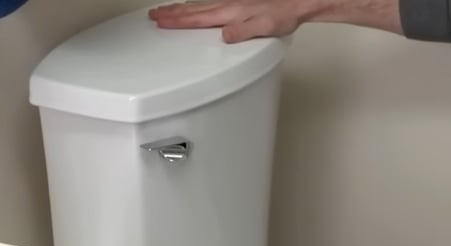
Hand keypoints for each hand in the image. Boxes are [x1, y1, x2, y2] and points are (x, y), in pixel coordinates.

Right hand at [149, 0, 306, 42]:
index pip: (196, 19)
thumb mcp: (264, 28)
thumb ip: (243, 32)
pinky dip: (196, 7)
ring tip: (166, 11)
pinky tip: (195, 8)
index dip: (176, 21)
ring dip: (181, 9)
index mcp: (230, 13)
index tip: (159, 20)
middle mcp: (228, 6)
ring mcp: (231, 4)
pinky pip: (209, 5)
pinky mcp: (237, 4)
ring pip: (199, 7)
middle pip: (193, 10)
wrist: (296, 2)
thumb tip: (224, 36)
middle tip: (154, 14)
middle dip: (171, 13)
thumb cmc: (283, 14)